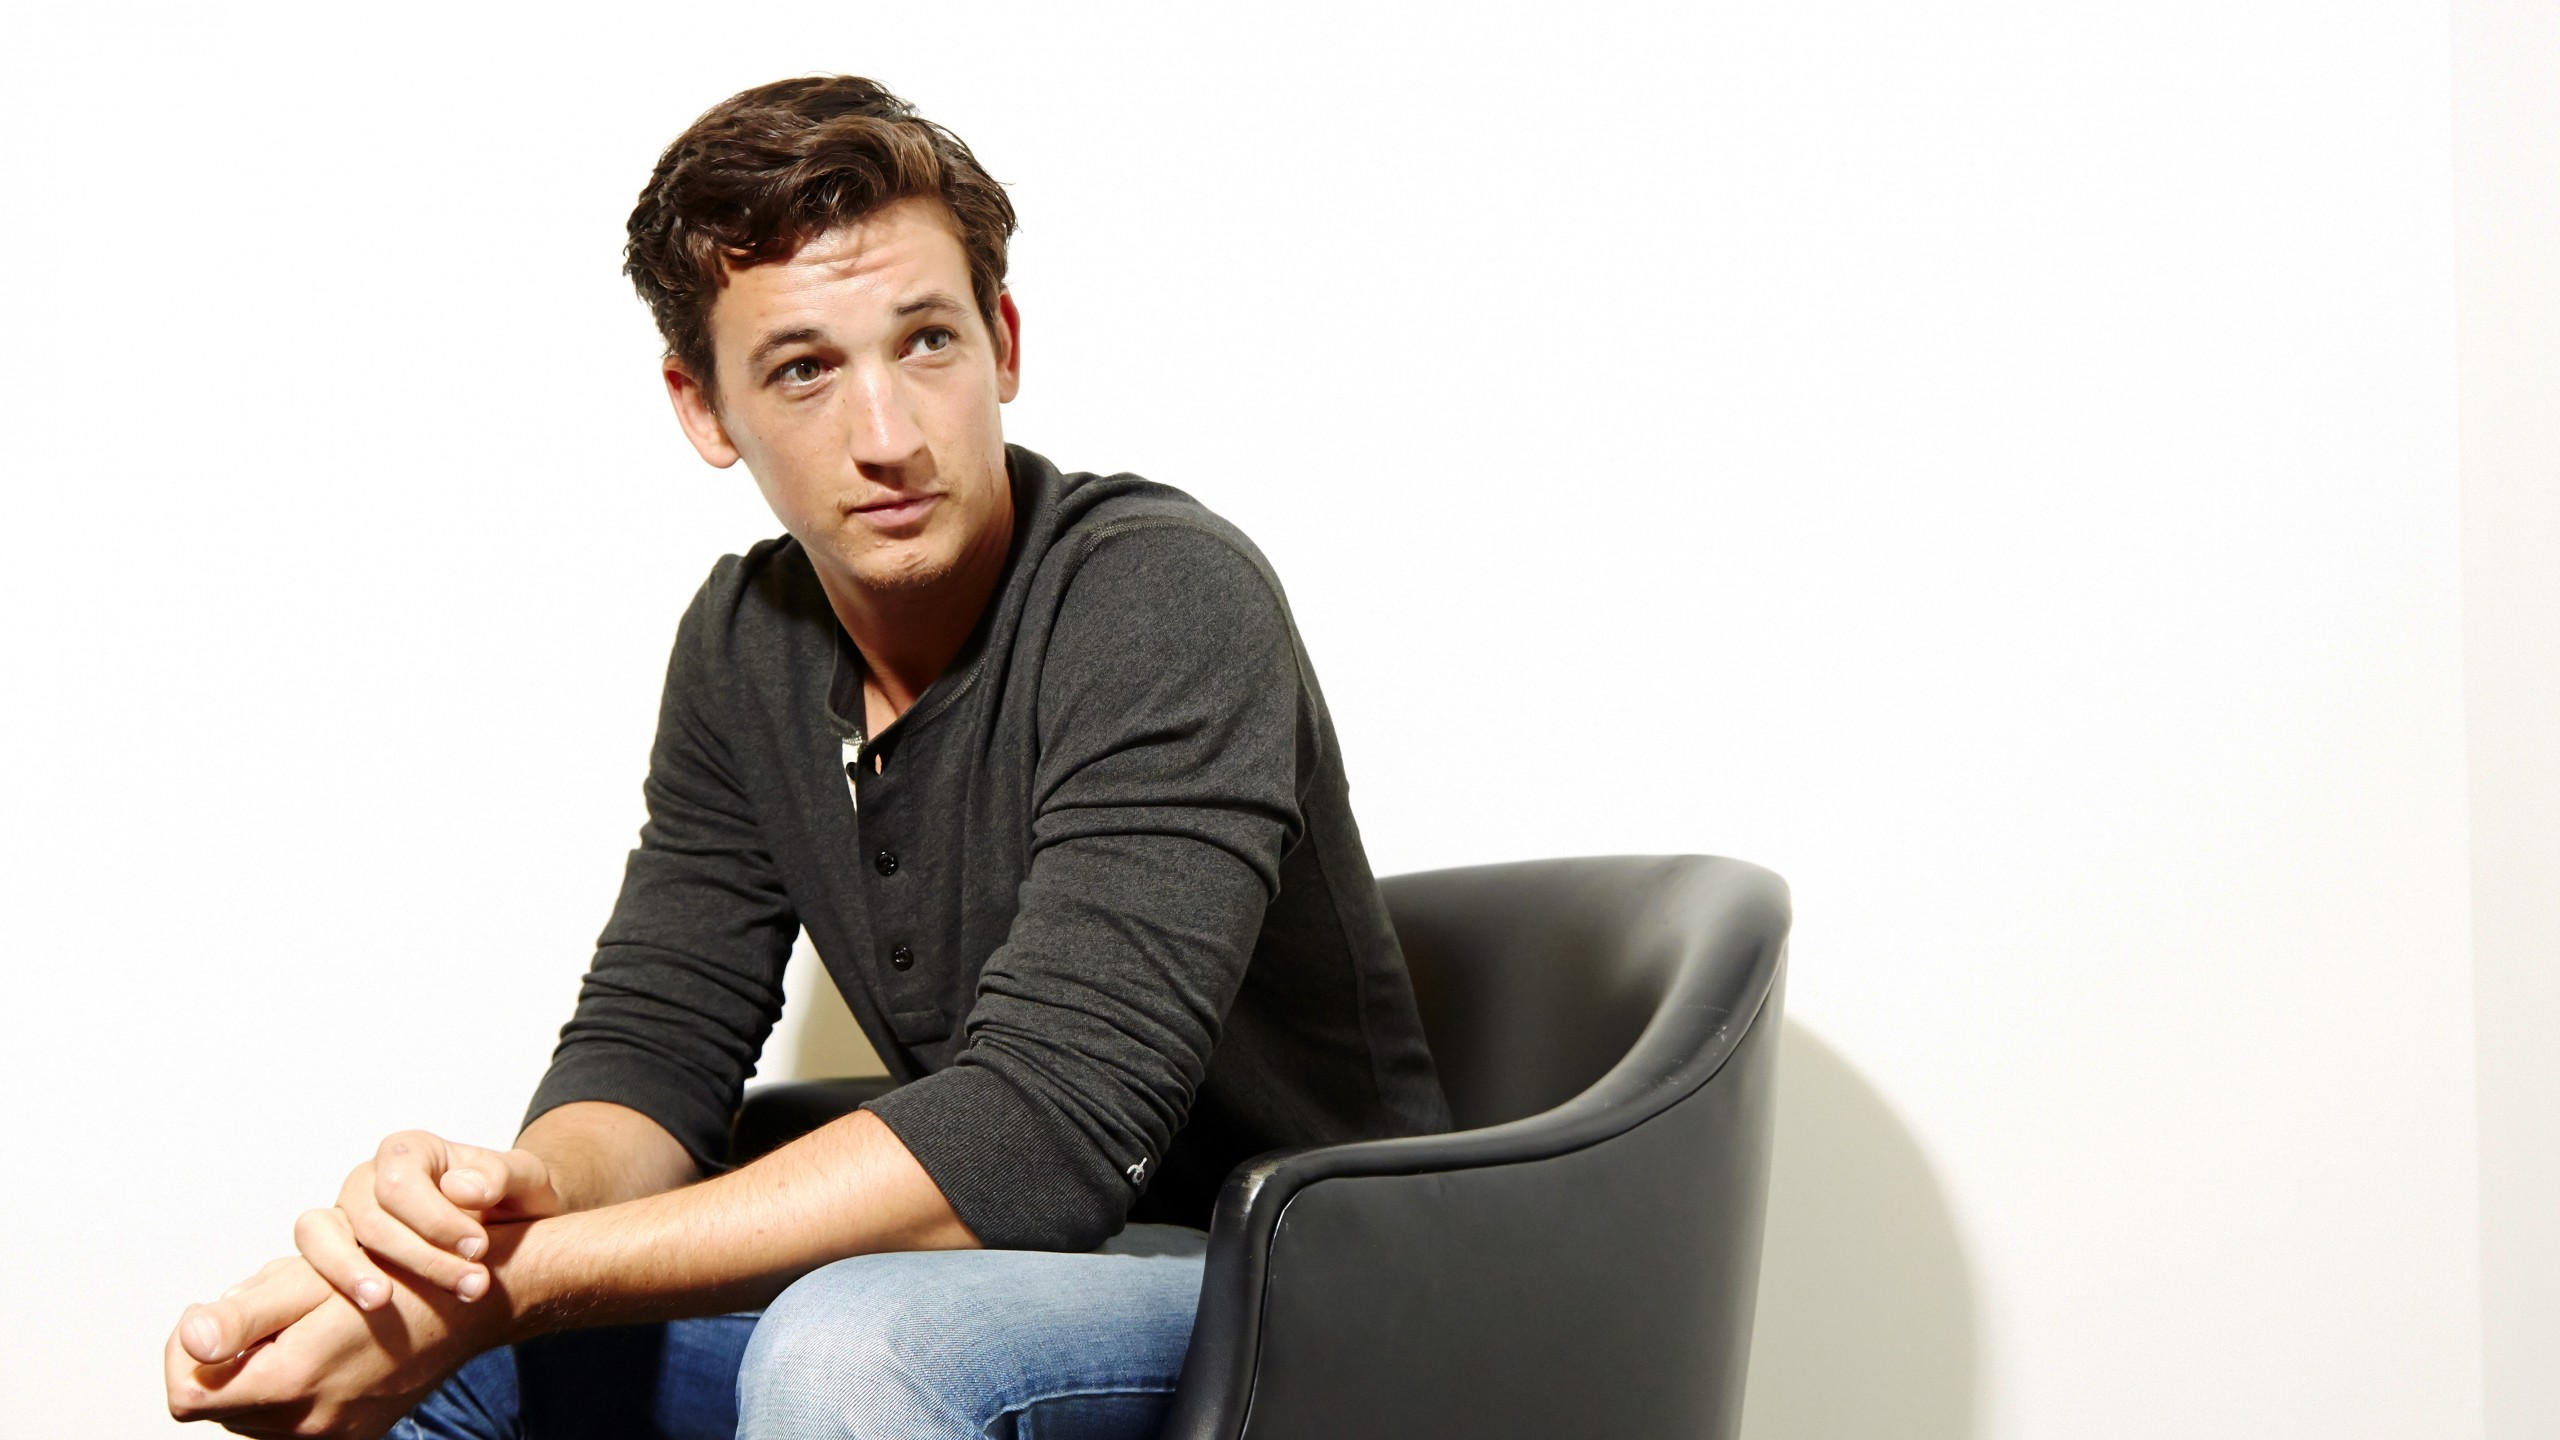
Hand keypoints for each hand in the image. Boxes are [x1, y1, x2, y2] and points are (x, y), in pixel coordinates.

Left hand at [167, 1247, 511, 1438]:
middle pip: (217, 1407)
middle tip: (266, 1311)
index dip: (184, 1349)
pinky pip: (289, 1421)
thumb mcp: (315, 1279)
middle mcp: (309, 1424)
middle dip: (224, 1358)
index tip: (213, 1312)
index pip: (187, 1395)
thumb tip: (190, 1338)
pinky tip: (318, 1348)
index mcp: (293, 1382)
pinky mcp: (352, 1437)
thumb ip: (243, 1314)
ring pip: (250, 1416)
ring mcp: (333, 1437)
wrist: (476, 1303)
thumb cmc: (401, 1278)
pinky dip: (287, 1387)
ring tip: (296, 1327)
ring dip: (255, 1372)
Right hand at [298, 1130, 563, 1309]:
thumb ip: (502, 1175)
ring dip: (349, 1272)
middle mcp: (367, 1181)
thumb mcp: (525, 1179)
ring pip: (319, 1236)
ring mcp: (344, 1219)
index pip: (399, 1182)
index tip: (479, 1248)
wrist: (509, 1230)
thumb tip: (460, 1189)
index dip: (435, 1219)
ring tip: (382, 1302)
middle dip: (419, 1258)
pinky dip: (333, 1287)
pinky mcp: (335, 1256)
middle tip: (472, 1287)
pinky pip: (307, 1267)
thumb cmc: (512, 1198)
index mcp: (409, 1152)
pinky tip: (371, 1312)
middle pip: (368, 1217)